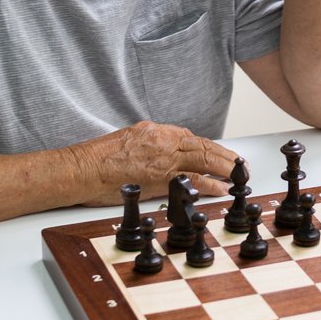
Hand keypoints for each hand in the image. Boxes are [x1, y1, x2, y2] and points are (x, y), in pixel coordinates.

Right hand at [69, 121, 236, 204]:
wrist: (80, 169)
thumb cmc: (97, 159)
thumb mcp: (129, 142)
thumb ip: (151, 146)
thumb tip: (168, 157)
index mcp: (154, 130)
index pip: (190, 138)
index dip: (210, 148)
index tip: (222, 155)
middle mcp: (161, 139)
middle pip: (202, 146)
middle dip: (224, 156)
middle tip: (240, 165)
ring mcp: (161, 157)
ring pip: (202, 158)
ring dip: (224, 168)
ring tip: (239, 176)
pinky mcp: (158, 176)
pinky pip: (191, 179)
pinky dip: (210, 184)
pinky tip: (221, 189)